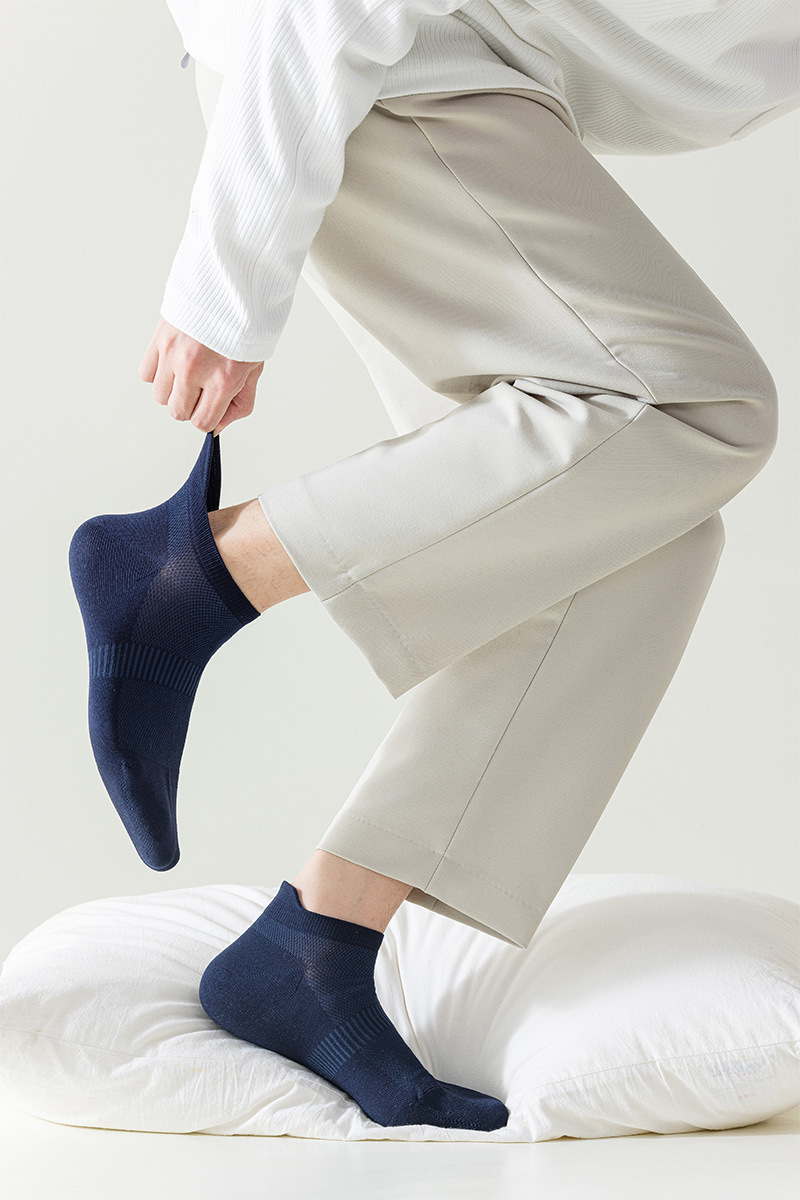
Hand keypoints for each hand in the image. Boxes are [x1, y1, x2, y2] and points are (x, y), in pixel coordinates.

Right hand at [139, 317, 264, 433]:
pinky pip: (147, 374)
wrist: (232, 287)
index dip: (208, 418)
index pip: (202, 422)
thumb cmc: (246, 328)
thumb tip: (217, 428)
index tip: (212, 406)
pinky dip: (158, 373)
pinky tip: (174, 362)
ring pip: (160, 396)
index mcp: (223, 379)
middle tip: (202, 387)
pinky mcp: (159, 339)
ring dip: (173, 390)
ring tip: (188, 372)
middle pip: (178, 412)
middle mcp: (195, 369)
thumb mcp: (254, 370)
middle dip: (190, 405)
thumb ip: (239, 404)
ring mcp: (173, 354)